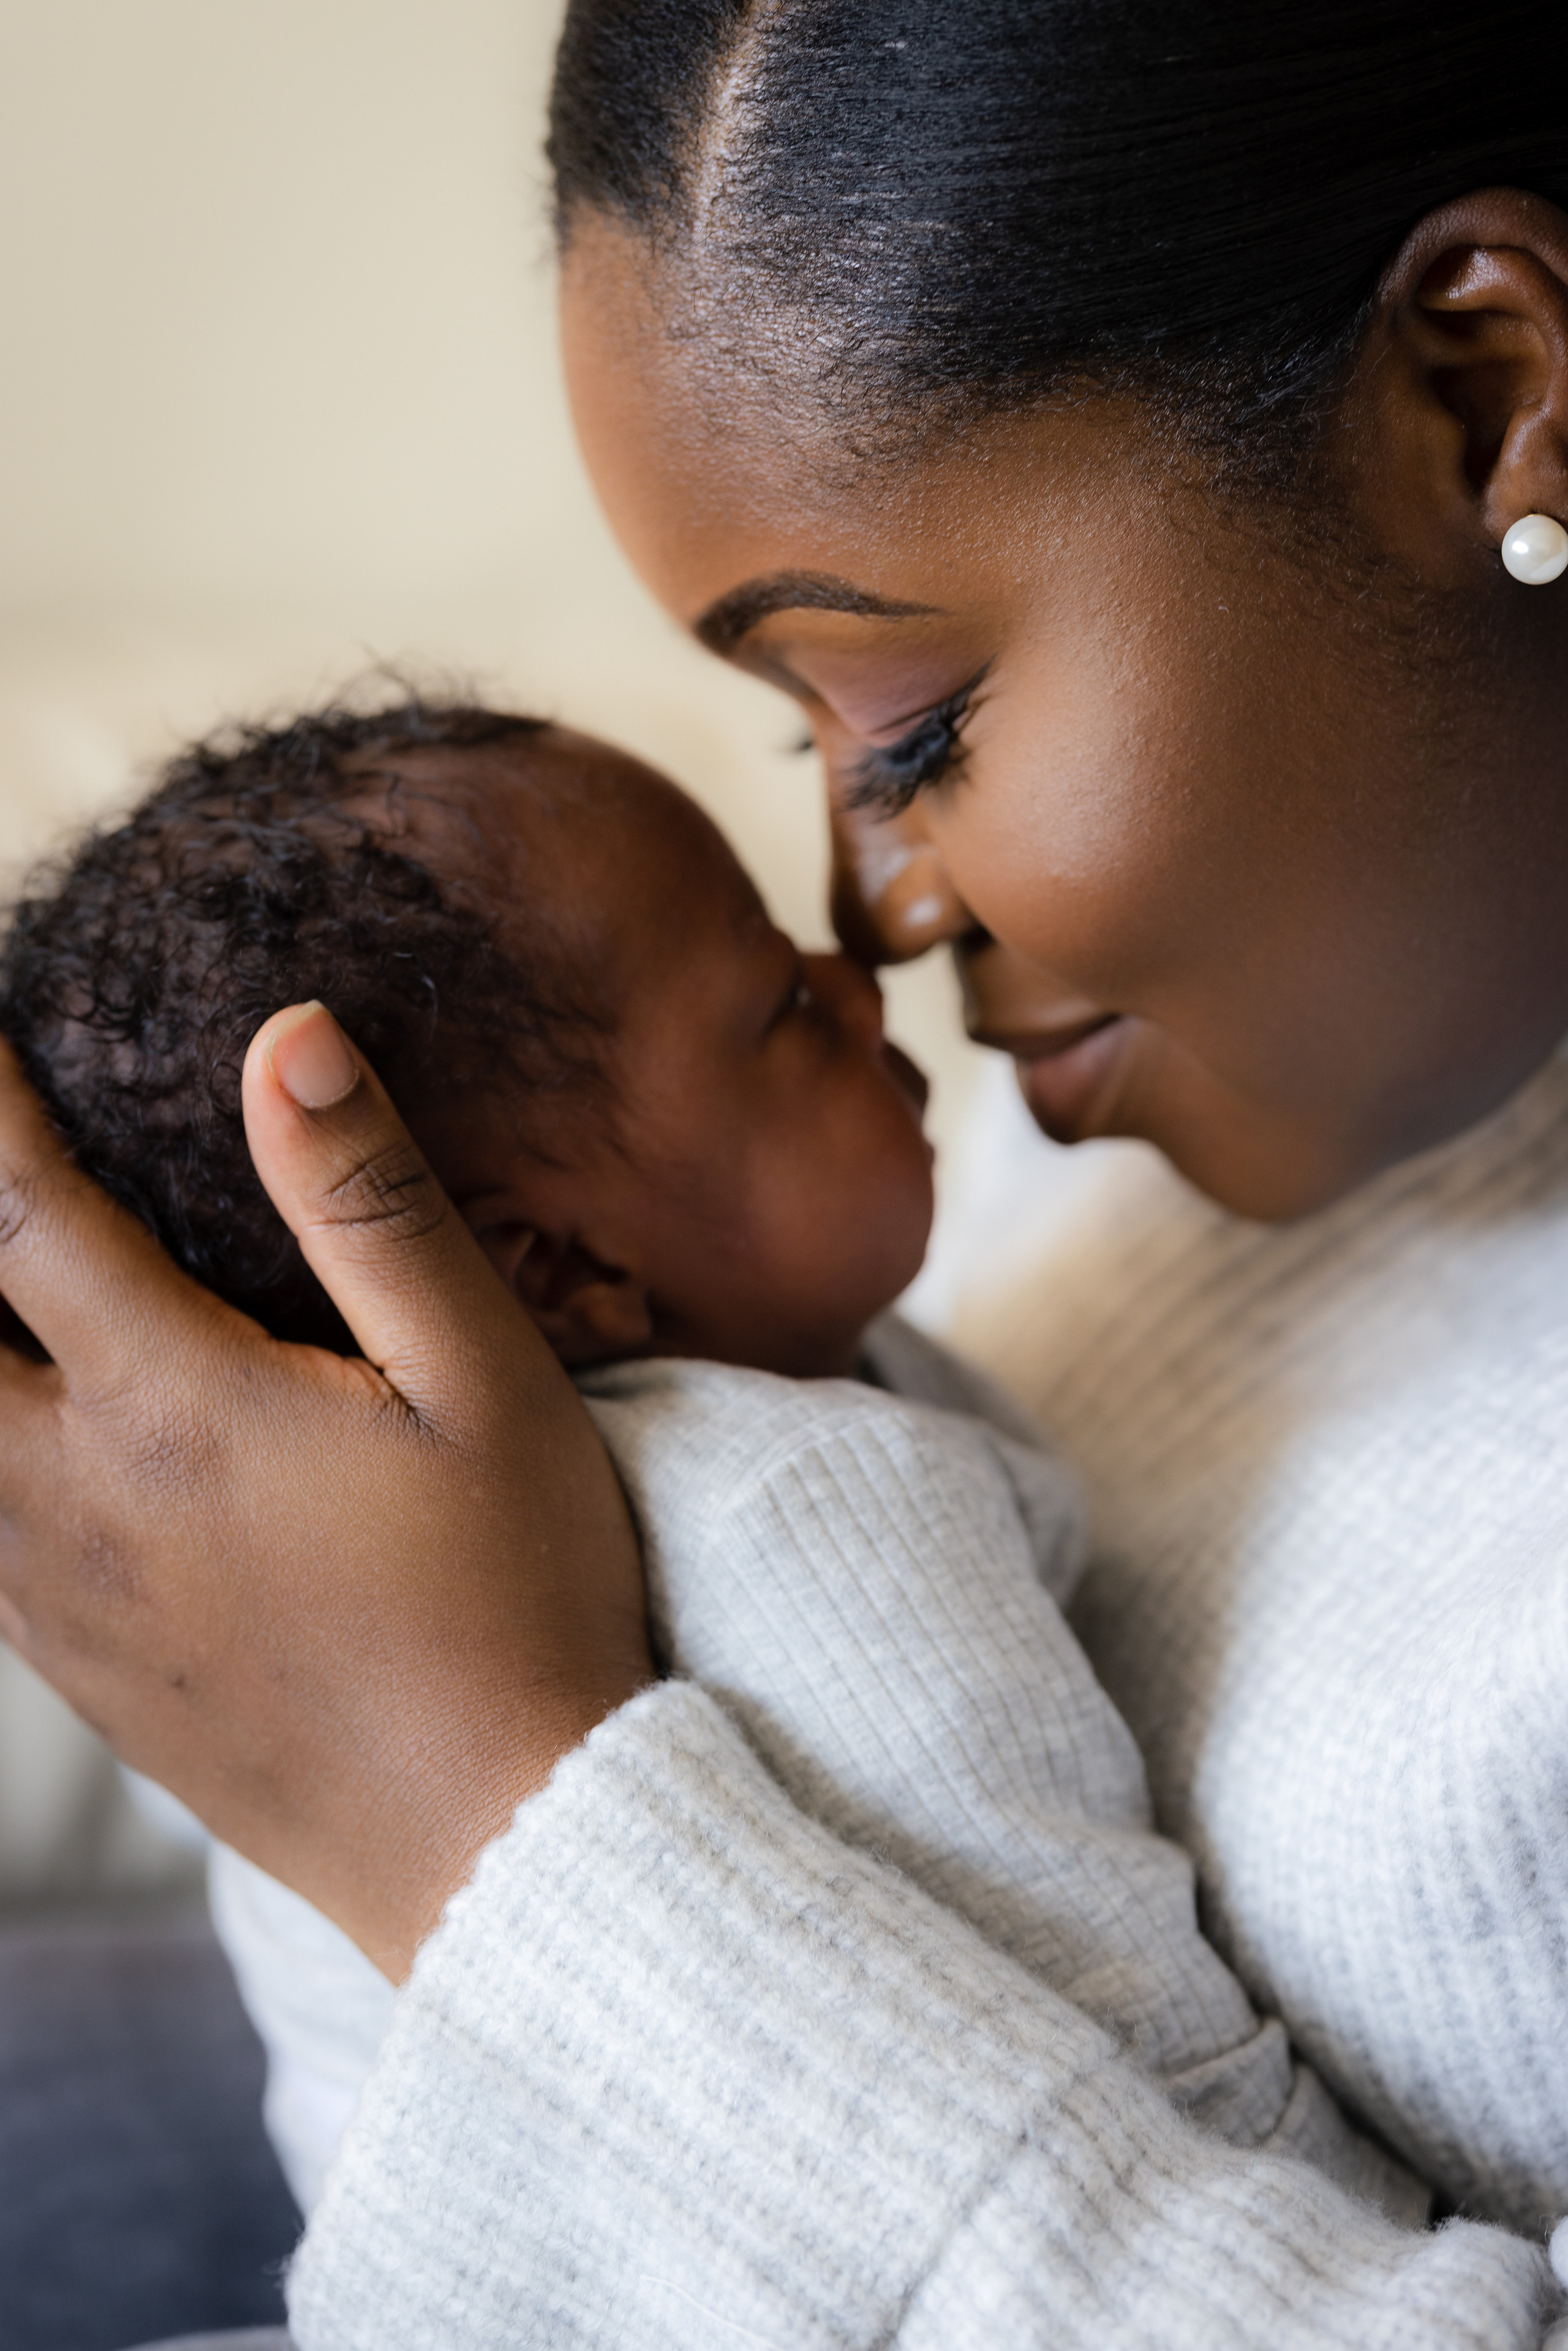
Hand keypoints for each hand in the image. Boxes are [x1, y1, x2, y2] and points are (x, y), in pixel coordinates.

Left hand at [0, 1003, 650, 1977]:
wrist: (501, 1845)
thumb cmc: (517, 1598)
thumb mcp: (485, 1380)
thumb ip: (373, 1206)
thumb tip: (289, 1044)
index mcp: (177, 1407)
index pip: (21, 1209)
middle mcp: (78, 1498)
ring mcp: (60, 1597)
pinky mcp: (76, 1672)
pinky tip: (14, 1434)